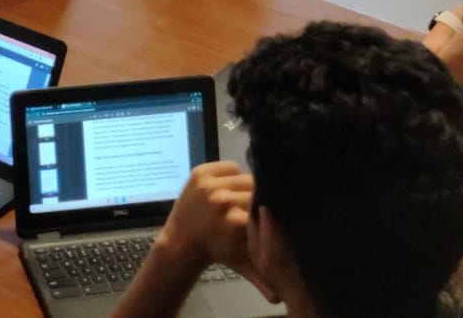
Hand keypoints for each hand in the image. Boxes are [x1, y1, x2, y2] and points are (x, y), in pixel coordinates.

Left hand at [157, 162, 261, 285]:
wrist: (182, 240)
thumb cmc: (216, 250)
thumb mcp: (243, 264)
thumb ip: (264, 277)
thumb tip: (280, 298)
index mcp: (235, 220)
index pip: (264, 205)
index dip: (268, 208)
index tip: (268, 213)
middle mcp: (223, 200)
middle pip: (255, 189)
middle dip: (256, 197)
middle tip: (253, 204)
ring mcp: (210, 184)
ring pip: (243, 176)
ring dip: (244, 185)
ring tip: (242, 196)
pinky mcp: (200, 172)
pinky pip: (229, 165)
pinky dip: (231, 173)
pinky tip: (229, 186)